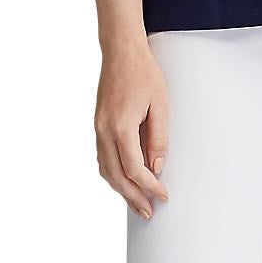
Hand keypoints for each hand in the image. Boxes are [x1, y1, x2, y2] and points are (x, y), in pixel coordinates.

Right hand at [94, 34, 170, 218]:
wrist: (121, 50)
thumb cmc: (143, 72)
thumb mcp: (160, 103)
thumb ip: (159, 138)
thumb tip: (157, 168)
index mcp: (120, 126)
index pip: (135, 169)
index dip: (149, 186)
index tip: (163, 195)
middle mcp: (104, 131)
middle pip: (116, 176)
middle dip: (133, 197)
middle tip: (149, 212)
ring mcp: (97, 128)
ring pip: (105, 169)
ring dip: (120, 189)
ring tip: (138, 203)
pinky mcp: (98, 124)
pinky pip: (102, 157)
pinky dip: (112, 173)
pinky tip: (124, 179)